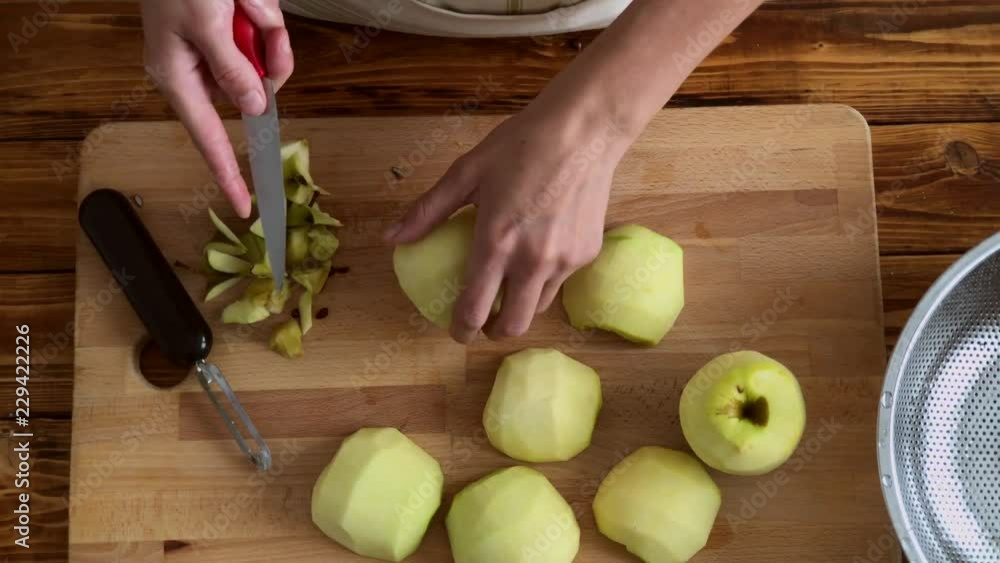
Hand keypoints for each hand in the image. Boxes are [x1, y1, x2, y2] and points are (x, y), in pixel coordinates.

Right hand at [141, 0, 293, 217]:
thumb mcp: (204, 23)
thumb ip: (232, 68)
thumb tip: (253, 108)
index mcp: (177, 76)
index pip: (208, 137)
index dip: (228, 171)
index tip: (245, 204)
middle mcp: (198, 69)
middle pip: (254, 93)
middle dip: (266, 56)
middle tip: (247, 15)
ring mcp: (221, 51)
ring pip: (268, 61)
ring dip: (265, 29)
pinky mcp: (236, 33)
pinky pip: (268, 37)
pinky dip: (265, 15)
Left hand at [385, 103, 629, 342]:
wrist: (585, 130)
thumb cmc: (521, 144)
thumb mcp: (466, 172)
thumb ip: (428, 211)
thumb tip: (390, 239)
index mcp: (496, 242)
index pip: (474, 309)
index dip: (460, 329)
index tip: (455, 330)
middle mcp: (532, 261)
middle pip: (511, 326)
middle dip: (492, 332)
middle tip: (482, 322)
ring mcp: (563, 260)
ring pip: (537, 308)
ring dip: (518, 308)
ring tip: (508, 291)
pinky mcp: (587, 254)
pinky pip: (560, 281)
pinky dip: (544, 280)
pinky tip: (537, 255)